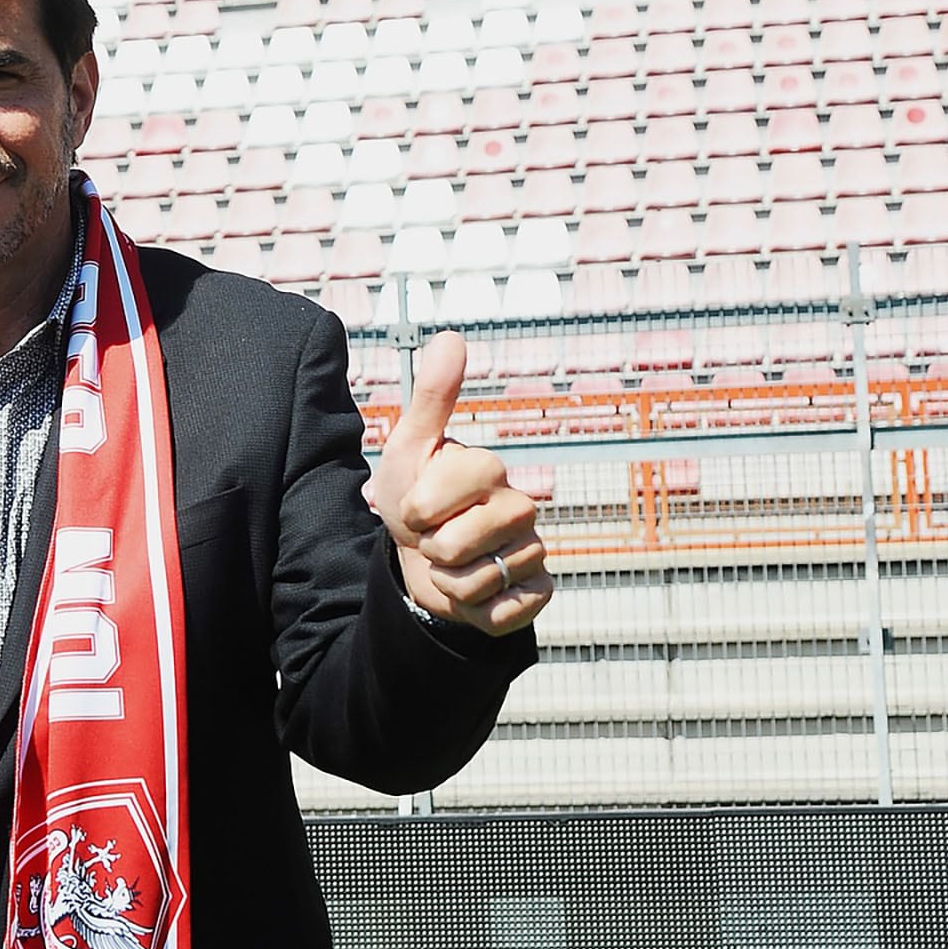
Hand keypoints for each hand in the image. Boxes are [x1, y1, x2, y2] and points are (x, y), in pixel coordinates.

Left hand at [366, 331, 550, 635]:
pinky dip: (476, 609)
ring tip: (452, 561)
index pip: (440, 496)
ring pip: (475, 580)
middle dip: (430, 546)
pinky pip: (502, 612)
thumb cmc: (415, 500)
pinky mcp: (538, 593)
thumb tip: (452, 336)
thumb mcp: (409, 449)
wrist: (423, 563)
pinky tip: (477, 592)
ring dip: (449, 580)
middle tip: (435, 534)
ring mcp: (532, 551)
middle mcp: (521, 506)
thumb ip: (433, 396)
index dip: (415, 508)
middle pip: (457, 542)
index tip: (417, 504)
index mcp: (489, 470)